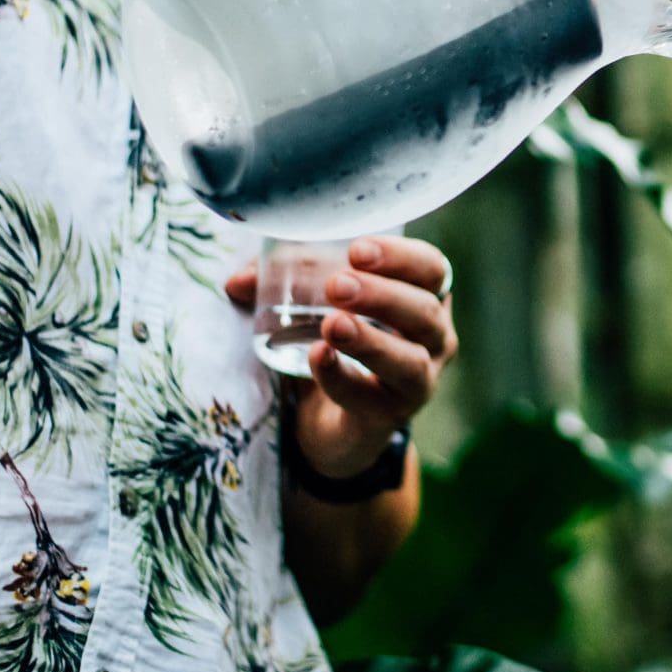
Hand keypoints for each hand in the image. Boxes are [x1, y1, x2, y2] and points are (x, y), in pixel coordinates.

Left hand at [226, 236, 456, 481]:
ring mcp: (417, 383)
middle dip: (382, 295)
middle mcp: (433, 340)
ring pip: (409, 360)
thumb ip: (279, 285)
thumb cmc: (338, 343)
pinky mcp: (388, 417)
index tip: (357, 250)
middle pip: (424, 312)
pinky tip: (318, 358)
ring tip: (331, 325)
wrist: (333, 421)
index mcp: (424, 297)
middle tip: (336, 286)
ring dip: (369, 340)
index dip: (401, 257)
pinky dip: (341, 377)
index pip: (431, 269)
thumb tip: (237, 282)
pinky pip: (370, 398)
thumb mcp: (313, 305)